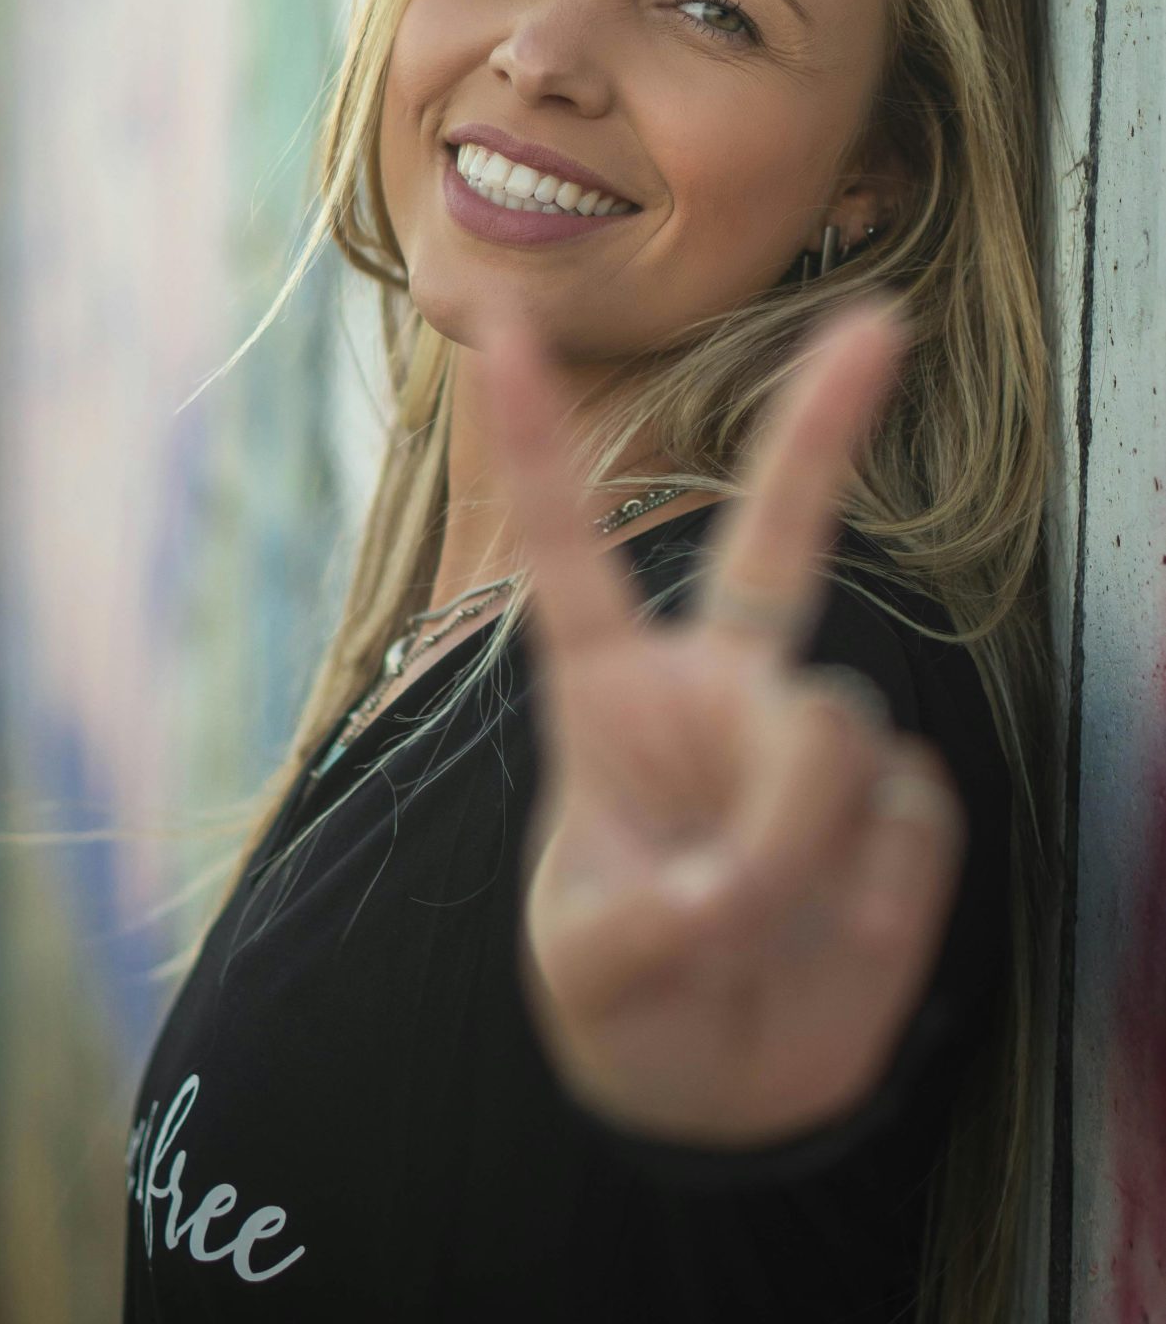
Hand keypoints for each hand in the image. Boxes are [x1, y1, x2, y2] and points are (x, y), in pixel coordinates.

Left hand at [482, 298, 965, 1148]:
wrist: (722, 1086)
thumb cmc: (624, 999)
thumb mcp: (592, 973)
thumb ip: (653, 930)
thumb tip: (745, 889)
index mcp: (612, 701)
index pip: (569, 553)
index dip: (538, 438)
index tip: (496, 323)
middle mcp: (723, 691)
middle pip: (780, 540)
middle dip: (824, 422)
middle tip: (879, 321)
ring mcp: (813, 744)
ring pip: (836, 736)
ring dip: (799, 847)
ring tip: (755, 933)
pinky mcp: (901, 809)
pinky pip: (911, 824)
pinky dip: (872, 903)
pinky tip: (832, 936)